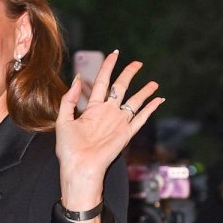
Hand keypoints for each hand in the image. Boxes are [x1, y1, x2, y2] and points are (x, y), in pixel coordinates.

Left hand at [56, 51, 163, 222]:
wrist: (79, 168)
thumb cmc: (68, 149)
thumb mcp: (63, 120)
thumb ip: (69, 99)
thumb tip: (79, 78)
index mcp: (92, 109)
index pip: (103, 82)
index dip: (108, 67)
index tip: (114, 54)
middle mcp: (107, 113)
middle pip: (121, 87)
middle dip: (129, 74)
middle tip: (137, 63)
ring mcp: (118, 122)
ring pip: (134, 102)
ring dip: (144, 92)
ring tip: (154, 83)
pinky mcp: (126, 133)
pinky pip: (141, 118)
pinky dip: (151, 109)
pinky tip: (159, 100)